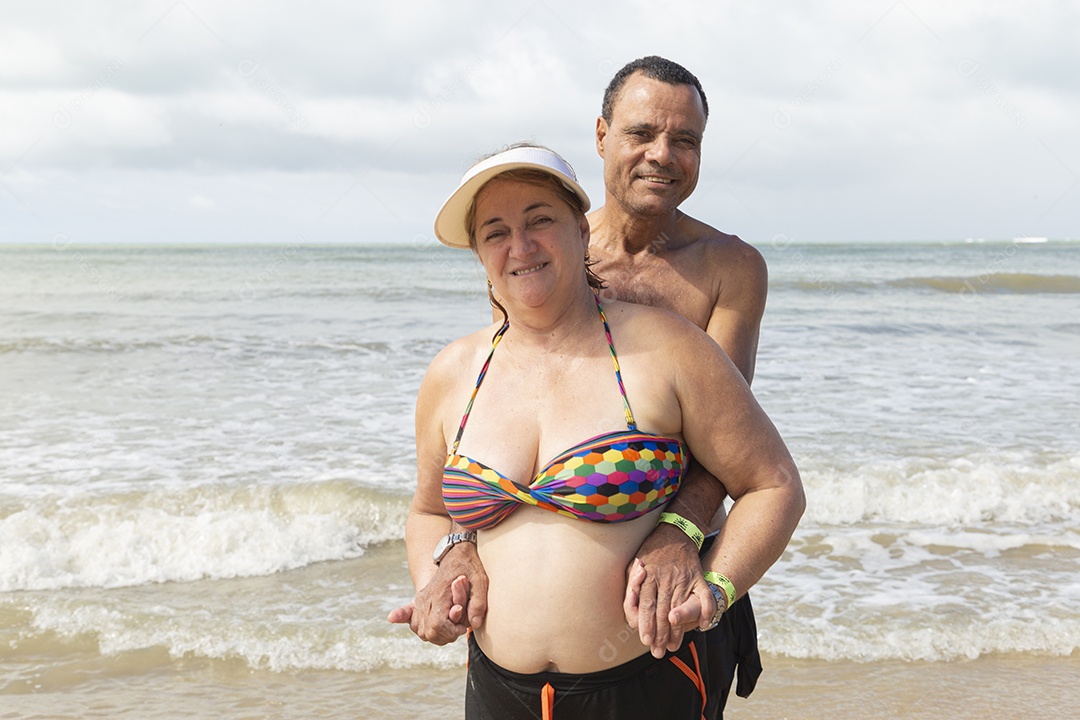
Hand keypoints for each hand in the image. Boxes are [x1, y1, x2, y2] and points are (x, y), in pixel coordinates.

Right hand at [387, 542, 488, 644]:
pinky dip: (412, 624)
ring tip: (450, 625)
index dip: (451, 631)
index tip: (462, 627)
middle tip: (458, 627)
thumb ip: (478, 603)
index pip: (437, 625)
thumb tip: (474, 624)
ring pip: (421, 631)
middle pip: (428, 632)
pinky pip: (410, 618)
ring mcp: (420, 601)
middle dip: (445, 635)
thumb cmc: (469, 567)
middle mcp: (426, 599)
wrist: (456, 553)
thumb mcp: (481, 581)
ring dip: (436, 634)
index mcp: (440, 594)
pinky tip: (397, 618)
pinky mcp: (419, 602)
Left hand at [623, 524, 713, 657]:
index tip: (646, 639)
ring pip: (680, 608)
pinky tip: (703, 625)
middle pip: (663, 610)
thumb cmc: (651, 552)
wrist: (675, 532)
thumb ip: (632, 586)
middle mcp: (666, 578)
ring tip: (673, 646)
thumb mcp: (635, 563)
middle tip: (659, 651)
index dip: (646, 623)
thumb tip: (631, 608)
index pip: (646, 604)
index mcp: (648, 575)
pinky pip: (705, 596)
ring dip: (678, 630)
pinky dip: (706, 611)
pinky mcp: (698, 578)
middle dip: (660, 633)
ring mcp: (684, 578)